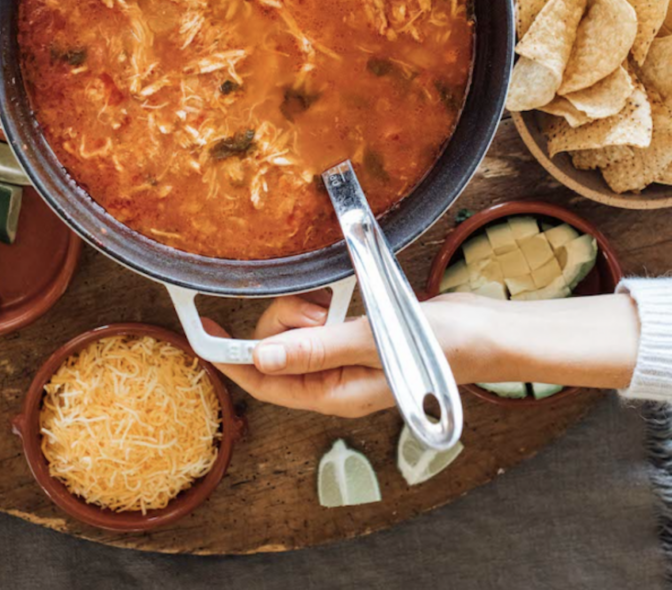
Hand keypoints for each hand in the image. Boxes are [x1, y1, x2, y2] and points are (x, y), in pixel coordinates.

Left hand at [213, 291, 502, 417]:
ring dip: (310, 307)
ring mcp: (345, 357)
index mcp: (334, 395)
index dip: (230, 358)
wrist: (487, 333)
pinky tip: (348, 296)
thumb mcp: (374, 344)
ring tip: (341, 301)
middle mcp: (334, 381)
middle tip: (319, 308)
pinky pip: (321, 316)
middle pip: (278, 350)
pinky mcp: (356, 334)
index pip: (265, 382)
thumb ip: (317, 349)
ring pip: (298, 329)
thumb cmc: (441, 348)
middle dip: (286, 320)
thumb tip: (260, 359)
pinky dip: (326, 301)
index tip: (203, 331)